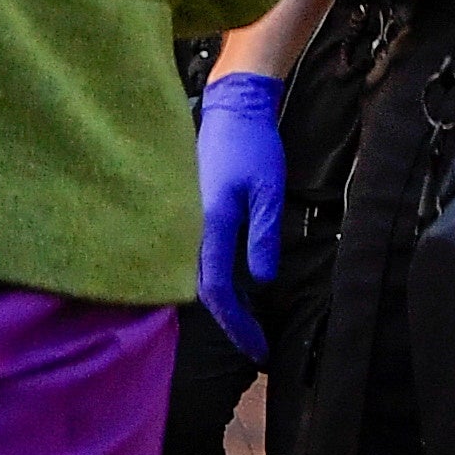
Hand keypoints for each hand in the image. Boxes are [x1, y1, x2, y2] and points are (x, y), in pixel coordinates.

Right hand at [196, 68, 285, 361]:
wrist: (231, 107)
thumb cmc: (253, 146)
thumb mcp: (268, 191)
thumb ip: (263, 236)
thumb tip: (260, 283)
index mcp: (208, 224)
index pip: (218, 290)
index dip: (238, 323)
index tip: (259, 347)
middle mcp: (189, 227)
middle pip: (203, 290)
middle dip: (230, 321)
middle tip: (256, 344)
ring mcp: (185, 220)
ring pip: (197, 275)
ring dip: (223, 302)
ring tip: (248, 323)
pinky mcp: (189, 214)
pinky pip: (197, 258)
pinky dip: (216, 280)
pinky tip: (236, 287)